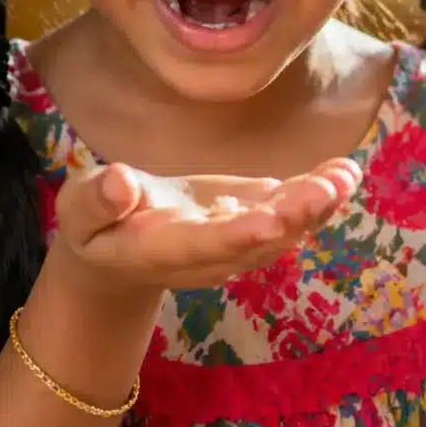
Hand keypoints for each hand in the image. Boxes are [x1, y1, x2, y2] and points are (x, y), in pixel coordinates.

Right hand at [52, 157, 361, 293]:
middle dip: (295, 215)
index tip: (271, 218)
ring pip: (281, 229)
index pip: (202, 245)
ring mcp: (234, 241)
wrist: (118, 252)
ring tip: (346, 175)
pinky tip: (344, 172)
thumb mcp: (79, 211)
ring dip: (316, 205)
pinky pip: (288, 212)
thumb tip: (119, 182)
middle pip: (256, 240)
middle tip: (328, 189)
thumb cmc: (94, 225)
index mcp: (161, 249)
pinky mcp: (249, 221)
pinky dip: (317, 194)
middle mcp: (208, 254)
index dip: (238, 233)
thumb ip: (96, 201)